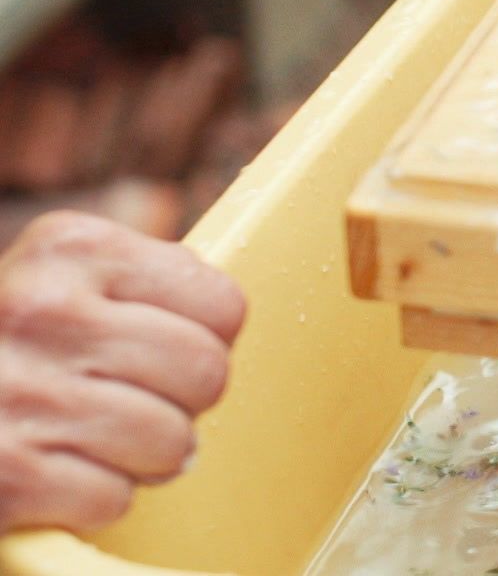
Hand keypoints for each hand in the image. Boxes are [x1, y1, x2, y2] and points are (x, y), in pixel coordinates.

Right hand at [0, 213, 244, 531]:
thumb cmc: (12, 345)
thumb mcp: (61, 281)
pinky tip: (54, 471)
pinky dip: (93, 498)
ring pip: (171, 442)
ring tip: (92, 438)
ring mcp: (17, 391)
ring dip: (141, 457)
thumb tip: (227, 316)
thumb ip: (145, 282)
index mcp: (71, 248)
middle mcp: (40, 310)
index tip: (158, 348)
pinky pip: (113, 498)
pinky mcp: (4, 472)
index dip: (205, 339)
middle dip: (182, 401)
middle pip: (206, 374)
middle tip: (132, 400)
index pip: (223, 306)